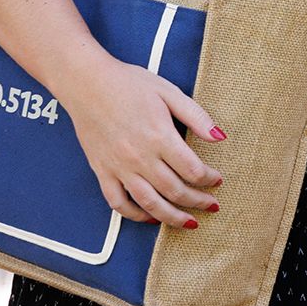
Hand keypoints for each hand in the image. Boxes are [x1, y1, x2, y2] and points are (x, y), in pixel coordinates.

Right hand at [60, 54, 225, 228]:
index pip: (193, 170)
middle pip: (175, 191)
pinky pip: (118, 203)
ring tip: (189, 222)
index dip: (209, 180)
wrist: (86, 83)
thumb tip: (220, 137)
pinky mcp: (102, 171)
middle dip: (198, 202)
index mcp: (160, 137)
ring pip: (149, 203)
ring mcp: (119, 167)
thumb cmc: (129, 84)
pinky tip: (150, 216)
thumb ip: (196, 117)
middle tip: (212, 206)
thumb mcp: (169, 92)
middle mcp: (140, 157)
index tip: (218, 181)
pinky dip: (135, 214)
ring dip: (172, 217)